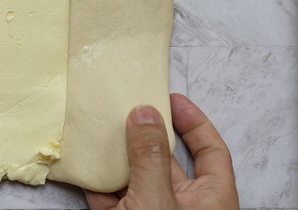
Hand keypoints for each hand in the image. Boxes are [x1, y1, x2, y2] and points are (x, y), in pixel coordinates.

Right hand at [85, 94, 238, 209]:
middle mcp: (184, 206)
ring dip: (118, 158)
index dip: (195, 123)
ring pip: (137, 178)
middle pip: (167, 161)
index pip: (212, 151)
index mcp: (210, 201)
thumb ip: (150, 157)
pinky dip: (99, 182)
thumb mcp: (156, 199)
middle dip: (147, 135)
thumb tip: (144, 114)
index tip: (172, 99)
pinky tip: (86, 164)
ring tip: (104, 131)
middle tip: (129, 109)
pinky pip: (112, 197)